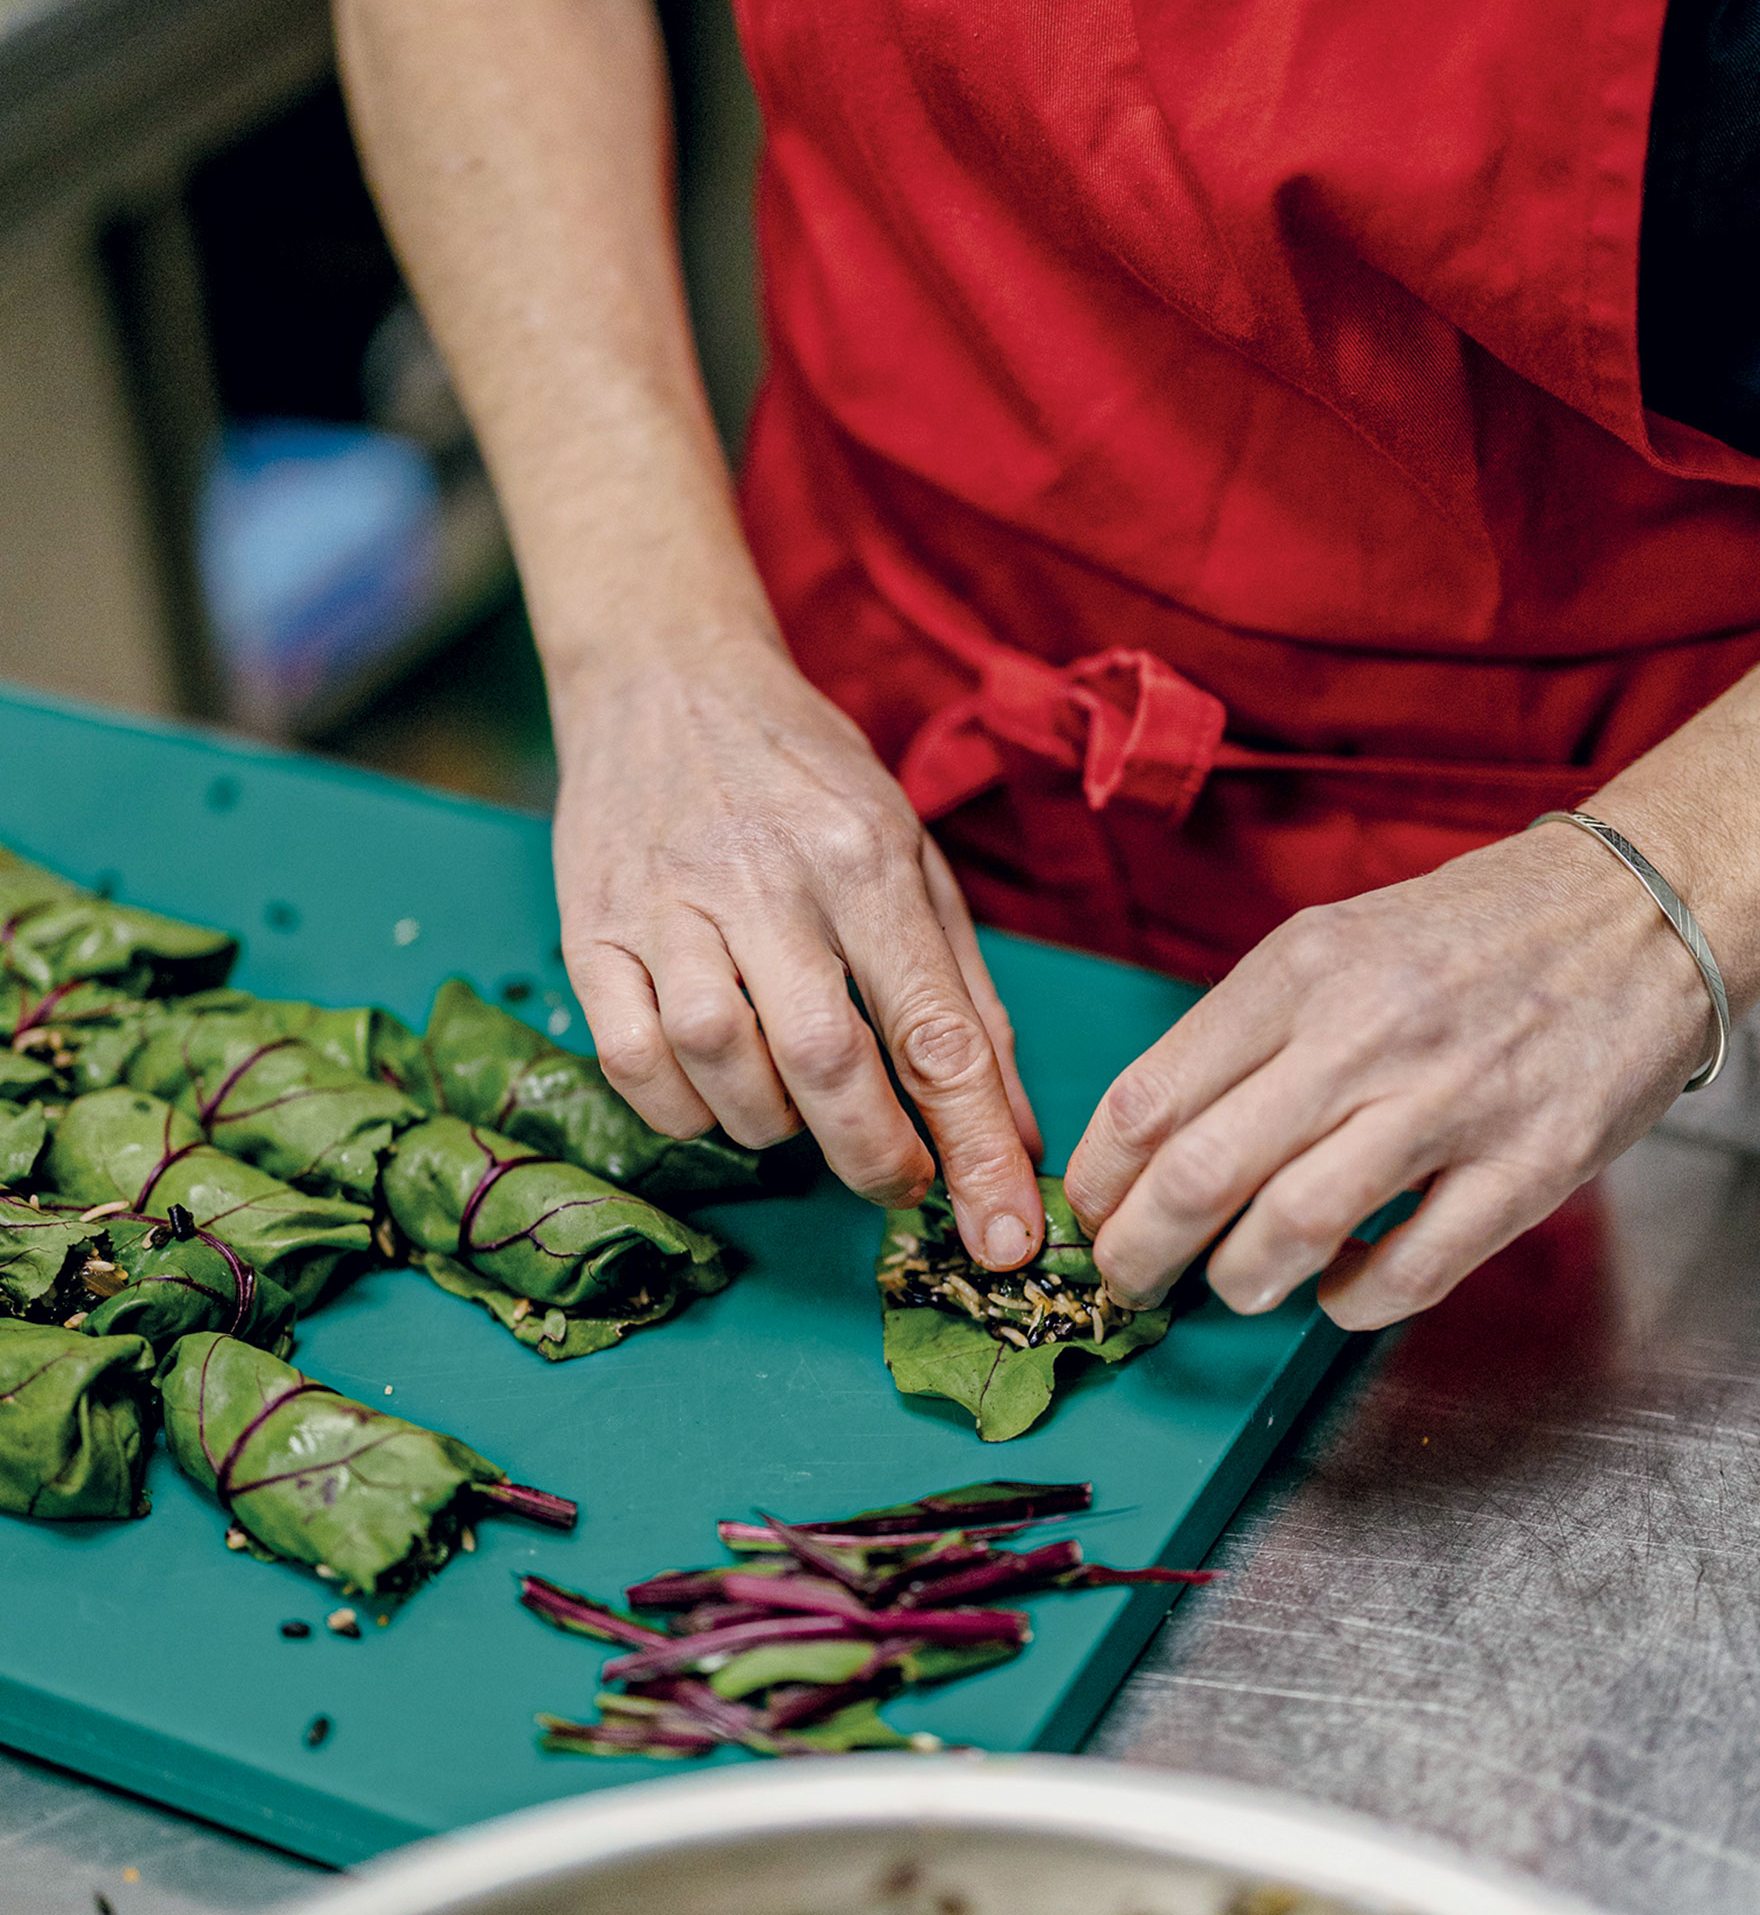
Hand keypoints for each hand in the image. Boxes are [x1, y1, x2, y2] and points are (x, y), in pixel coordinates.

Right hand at [551, 633, 1044, 1263]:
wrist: (664, 676)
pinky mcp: (591, 927)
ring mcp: (668, 903)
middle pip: (826, 1060)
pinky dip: (679, 1108)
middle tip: (896, 1184)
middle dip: (873, 1156)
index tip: (1004, 1239)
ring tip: (797, 1107)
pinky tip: (714, 1092)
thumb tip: (1013, 1133)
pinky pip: (631, 1059)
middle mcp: (767, 879)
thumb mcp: (913, 857)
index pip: (935, 1031)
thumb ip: (965, 997)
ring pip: (719, 1063)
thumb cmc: (805, 779)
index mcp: (867, 858)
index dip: (976, 1150)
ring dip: (771, 1125)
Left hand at [1064, 824, 1715, 1330]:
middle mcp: (1363, 1035)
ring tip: (1240, 1282)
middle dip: (1137, 1257)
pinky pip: (1405, 1275)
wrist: (1642, 909)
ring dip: (1240, 1282)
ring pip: (1287, 1233)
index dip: (1096, 1185)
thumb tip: (1148, 1143)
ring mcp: (1449, 1105)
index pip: (1148, 1100)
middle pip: (1196, 1178)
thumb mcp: (1338, 943)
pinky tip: (1340, 1286)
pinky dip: (1348, 1303)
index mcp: (1300, 971)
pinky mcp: (1527, 1169)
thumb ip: (1249, 1034)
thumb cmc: (1474, 935)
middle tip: (1130, 1282)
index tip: (1089, 1218)